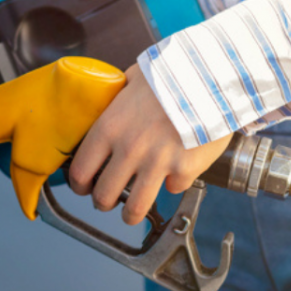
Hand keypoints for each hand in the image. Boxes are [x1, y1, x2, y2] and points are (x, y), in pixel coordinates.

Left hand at [68, 64, 232, 225]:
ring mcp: (157, 163)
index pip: (80, 171)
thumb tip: (109, 100)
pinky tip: (175, 173)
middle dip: (102, 203)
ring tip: (131, 214)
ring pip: (135, 208)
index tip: (84, 187)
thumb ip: (118, 97)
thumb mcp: (133, 79)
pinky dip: (173, 184)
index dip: (79, 185)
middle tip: (106, 201)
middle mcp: (129, 150)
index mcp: (109, 128)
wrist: (211, 77)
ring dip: (130, 215)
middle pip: (103, 196)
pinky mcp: (184, 169)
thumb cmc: (171, 74)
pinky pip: (174, 188)